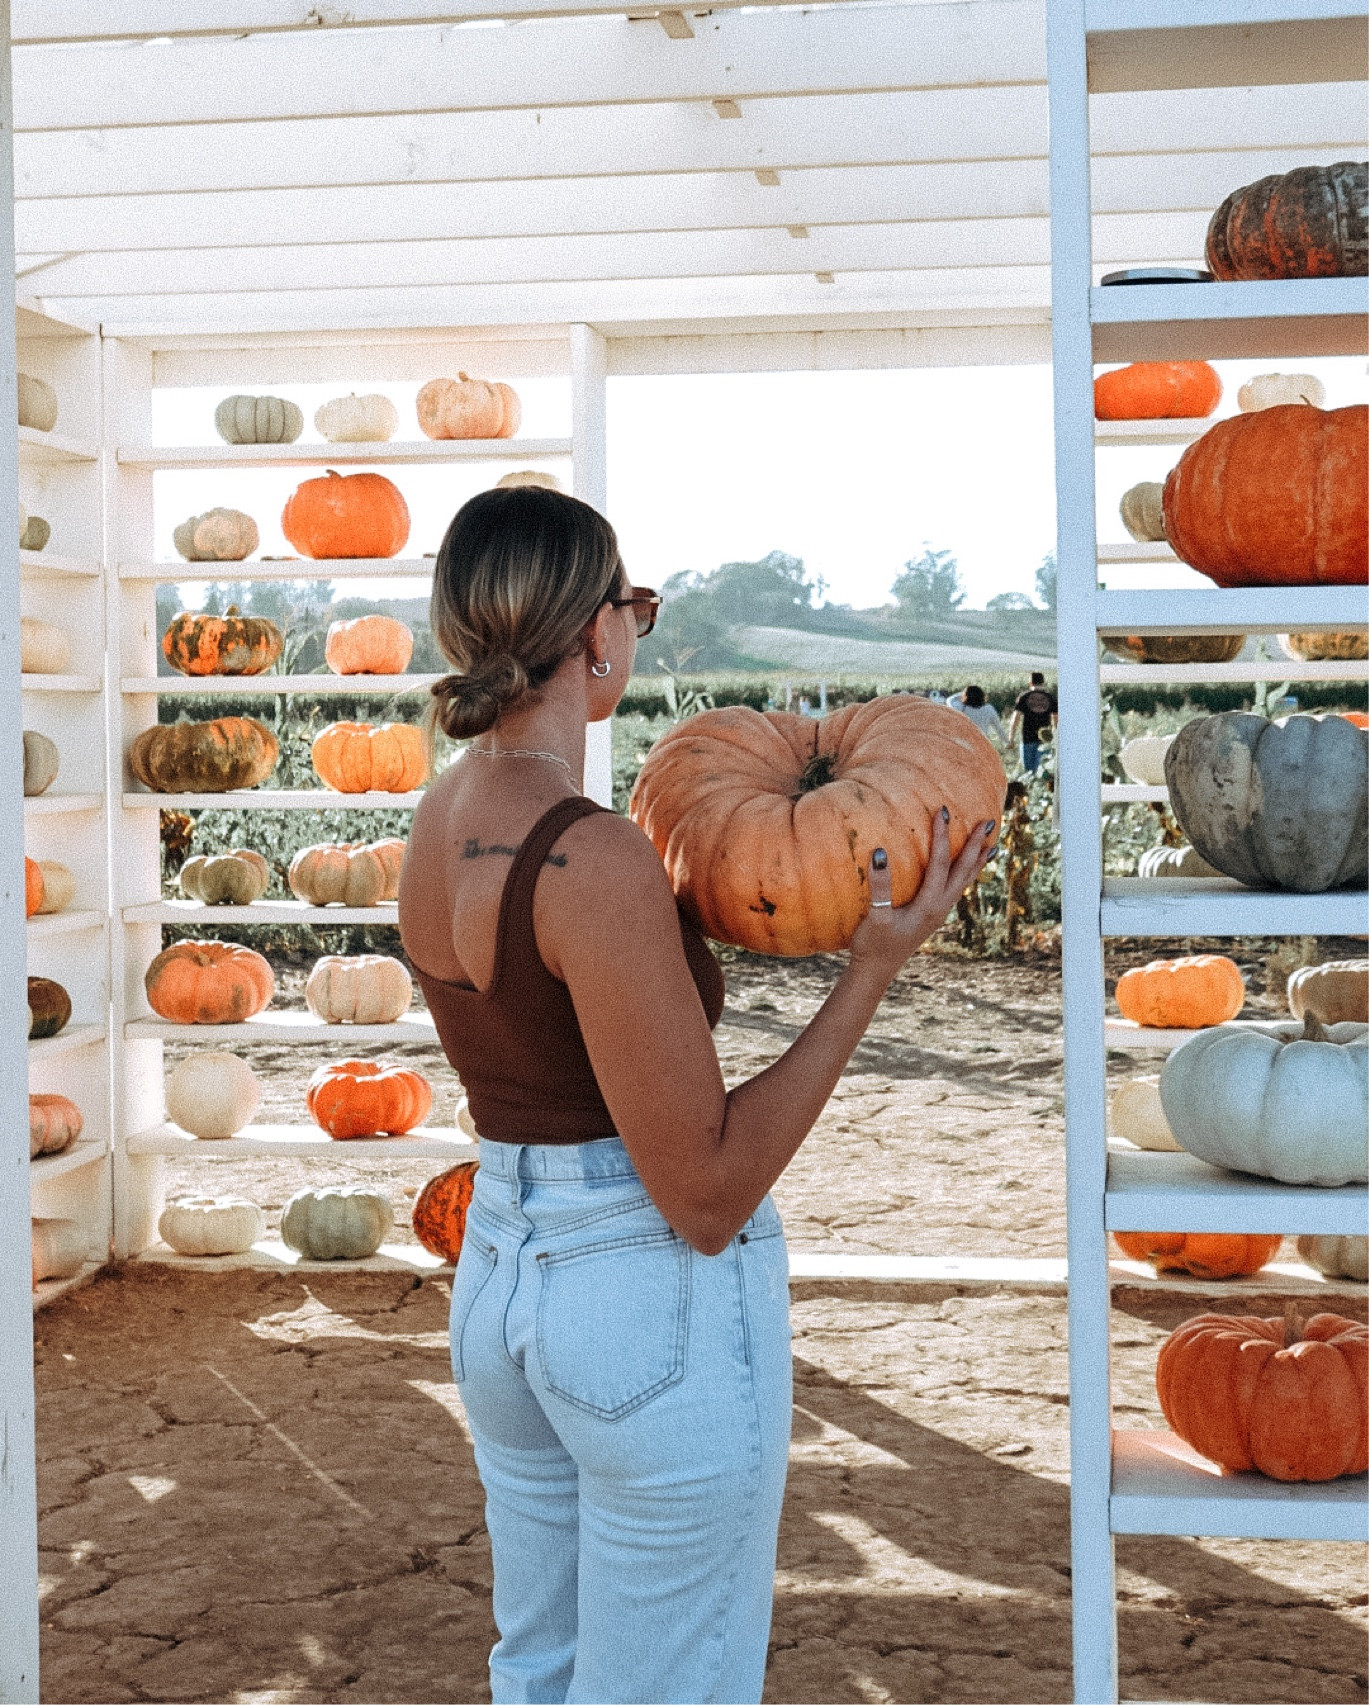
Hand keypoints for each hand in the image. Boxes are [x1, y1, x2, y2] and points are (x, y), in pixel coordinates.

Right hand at [848, 808, 996, 978]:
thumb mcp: (874, 917)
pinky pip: (955, 889)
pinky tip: (965, 870)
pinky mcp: (932, 916)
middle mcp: (940, 908)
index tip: (943, 812)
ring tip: (991, 844)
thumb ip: (879, 886)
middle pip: (963, 872)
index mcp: (929, 906)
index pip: (940, 864)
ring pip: (964, 882)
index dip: (942, 837)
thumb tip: (880, 853)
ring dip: (976, 861)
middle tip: (988, 822)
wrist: (876, 972)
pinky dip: (965, 875)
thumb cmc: (873, 946)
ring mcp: (938, 913)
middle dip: (975, 846)